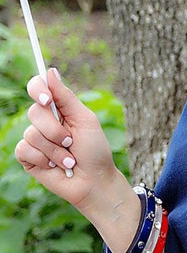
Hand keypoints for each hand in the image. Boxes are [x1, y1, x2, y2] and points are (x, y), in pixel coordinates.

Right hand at [15, 67, 120, 215]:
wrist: (94, 181)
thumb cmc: (95, 151)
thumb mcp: (85, 120)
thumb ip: (66, 97)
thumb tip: (50, 71)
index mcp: (59, 109)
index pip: (38, 88)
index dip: (38, 90)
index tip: (47, 100)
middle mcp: (44, 122)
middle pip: (35, 112)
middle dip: (56, 130)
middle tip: (71, 142)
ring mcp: (35, 139)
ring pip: (31, 133)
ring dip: (55, 150)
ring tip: (69, 159)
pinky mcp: (28, 157)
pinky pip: (25, 149)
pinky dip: (44, 159)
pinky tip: (55, 167)